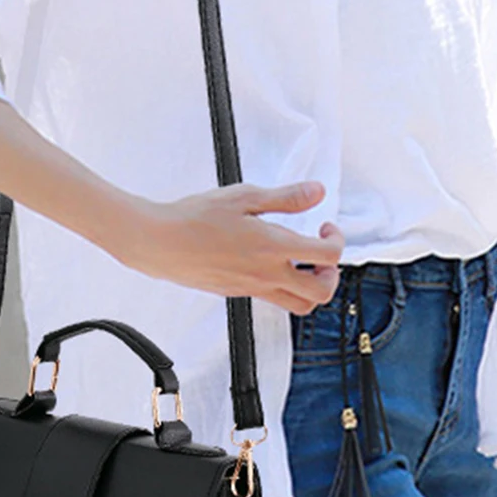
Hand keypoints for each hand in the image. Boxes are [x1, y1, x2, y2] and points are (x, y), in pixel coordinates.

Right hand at [115, 180, 343, 314]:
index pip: (327, 255)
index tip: (325, 227)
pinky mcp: (237, 293)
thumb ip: (285, 197)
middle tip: (321, 254)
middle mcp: (267, 274)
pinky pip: (273, 299)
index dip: (336, 240)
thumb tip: (316, 192)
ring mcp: (252, 288)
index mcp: (273, 247)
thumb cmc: (194, 217)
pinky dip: (284, 287)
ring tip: (302, 264)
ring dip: (311, 287)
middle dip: (332, 274)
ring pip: (300, 305)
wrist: (159, 242)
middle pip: (321, 292)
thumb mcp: (244, 196)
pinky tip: (271, 263)